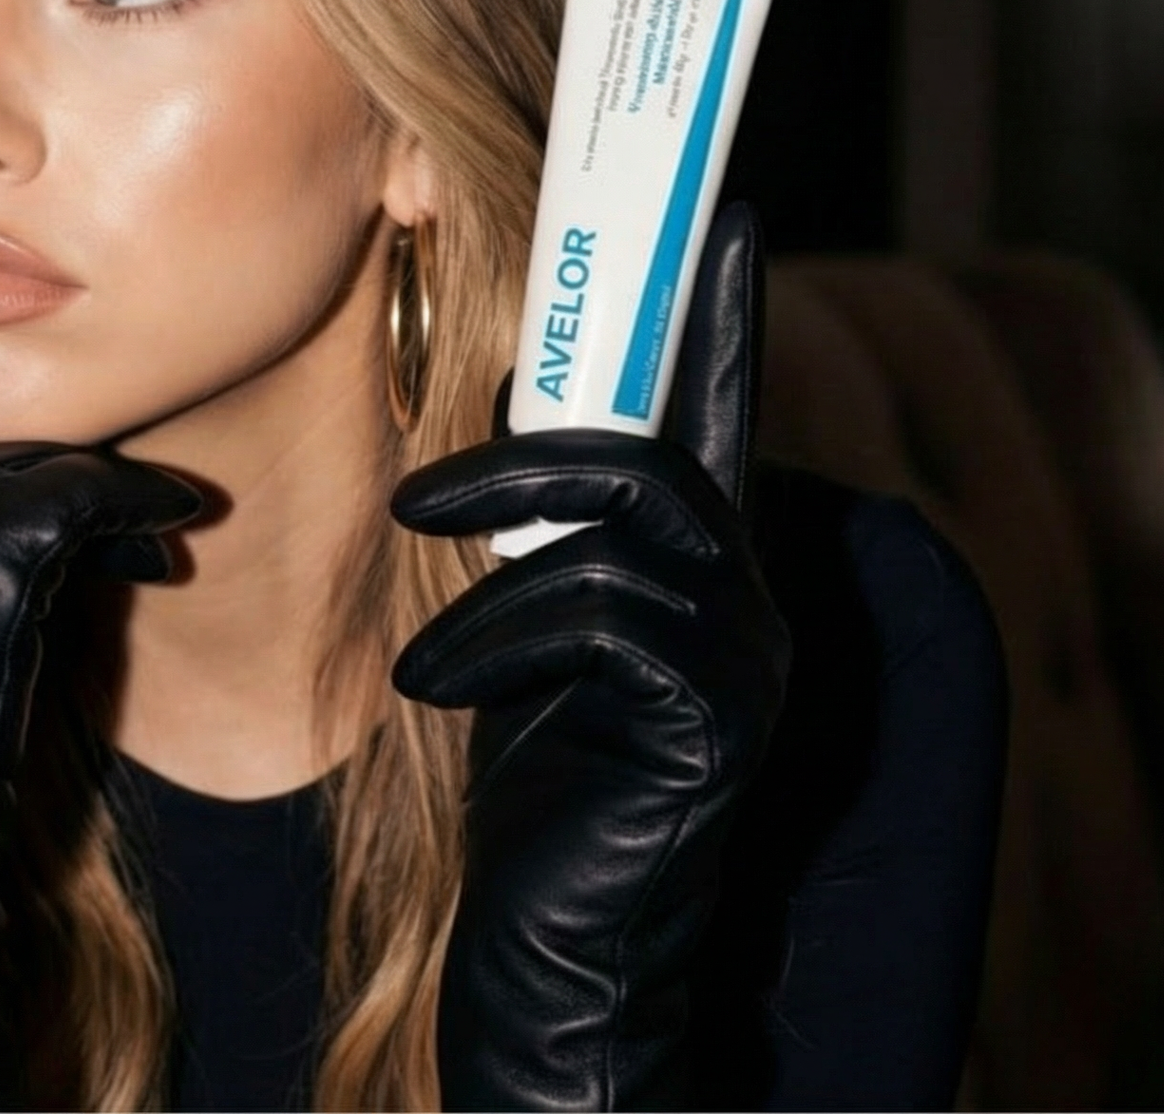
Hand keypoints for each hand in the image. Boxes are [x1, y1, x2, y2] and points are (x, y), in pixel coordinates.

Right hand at [0, 393, 201, 1112]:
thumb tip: (24, 448)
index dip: (14, 456)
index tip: (74, 496)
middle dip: (68, 473)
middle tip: (133, 512)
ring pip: (54, 454)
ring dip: (114, 496)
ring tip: (157, 534)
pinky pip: (95, 496)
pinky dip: (145, 511)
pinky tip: (167, 552)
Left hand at [391, 204, 788, 1110]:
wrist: (556, 947)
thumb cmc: (531, 777)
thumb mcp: (523, 627)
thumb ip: (536, 525)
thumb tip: (490, 395)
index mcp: (699, 567)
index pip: (723, 412)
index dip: (725, 314)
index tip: (727, 216)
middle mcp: (745, 598)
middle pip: (660, 449)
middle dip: (531, 443)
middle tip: (418, 491)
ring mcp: (744, 657)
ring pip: (627, 516)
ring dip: (495, 539)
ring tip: (418, 611)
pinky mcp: (715, 720)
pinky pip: (598, 612)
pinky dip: (496, 633)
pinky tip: (435, 688)